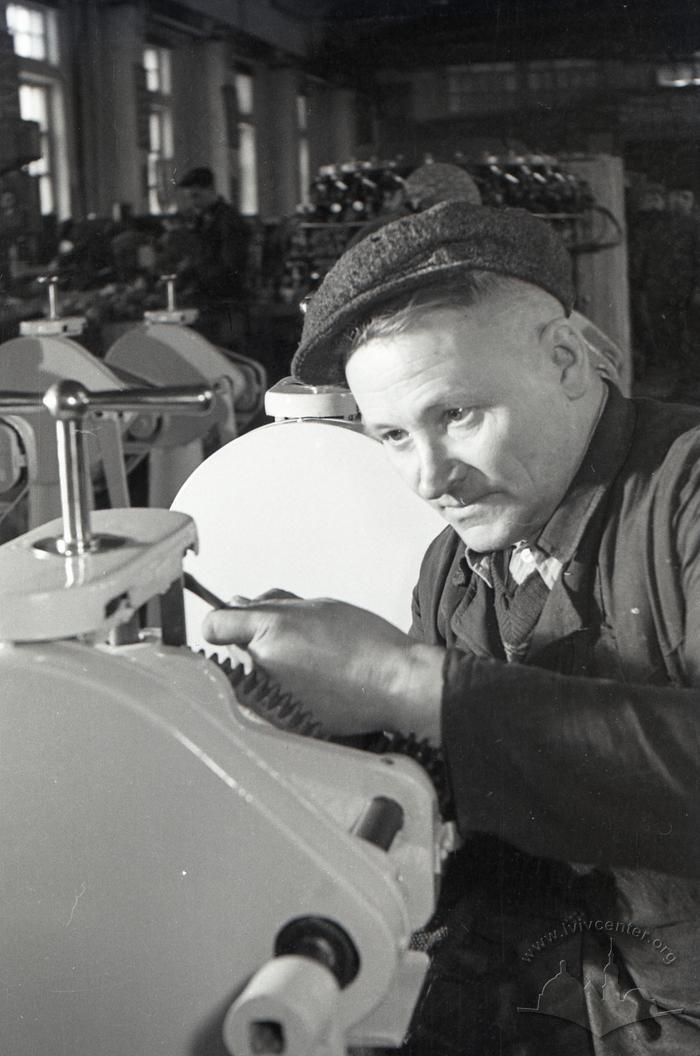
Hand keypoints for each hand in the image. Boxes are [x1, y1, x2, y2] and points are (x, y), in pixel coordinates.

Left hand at [203, 594, 444, 743]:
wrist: (393, 685)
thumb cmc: (363, 643)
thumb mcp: (314, 606)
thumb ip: (272, 605)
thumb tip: (241, 604)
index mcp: (265, 633)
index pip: (215, 625)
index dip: (227, 618)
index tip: (236, 620)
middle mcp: (258, 668)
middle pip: (232, 649)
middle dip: (252, 639)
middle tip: (292, 638)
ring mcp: (266, 699)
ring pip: (249, 674)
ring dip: (267, 666)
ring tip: (308, 663)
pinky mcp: (279, 721)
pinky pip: (267, 699)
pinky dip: (282, 691)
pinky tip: (312, 684)